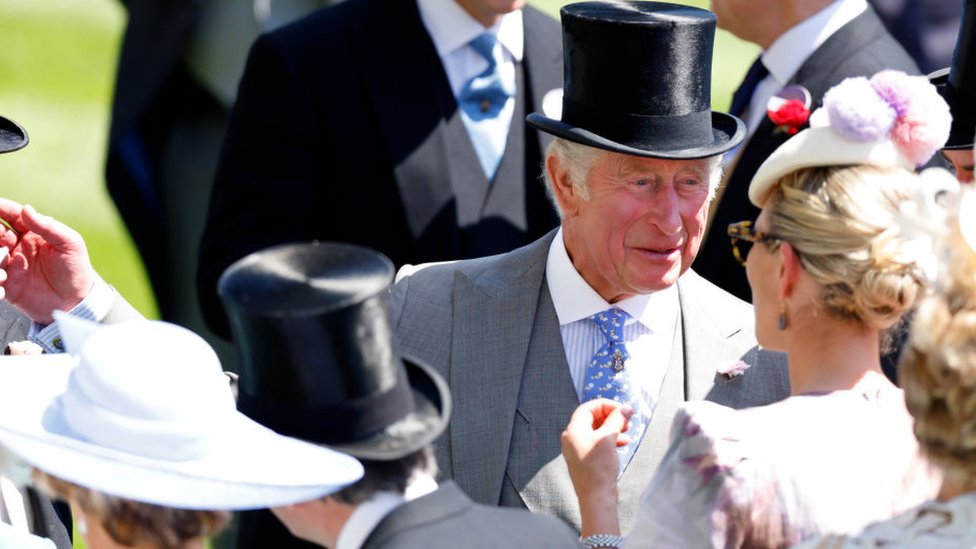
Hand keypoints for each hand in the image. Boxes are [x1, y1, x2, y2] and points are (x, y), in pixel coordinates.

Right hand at [0, 199, 94, 323]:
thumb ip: (48, 227)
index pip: (12, 215)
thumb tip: (26, 209)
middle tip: (1, 239)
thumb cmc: (75, 269)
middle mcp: (17, 247)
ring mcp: (10, 265)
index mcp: (32, 233)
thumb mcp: (69, 243)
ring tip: (3, 273)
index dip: (1, 208)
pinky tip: (2, 287)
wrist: (76, 302)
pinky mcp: (6, 285)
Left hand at [561, 398, 631, 536]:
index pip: (588, 408)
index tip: (622, 409)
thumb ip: (617, 420)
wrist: (596, 497)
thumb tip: (626, 408)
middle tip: (626, 420)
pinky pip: (598, 443)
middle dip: (611, 417)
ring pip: (597, 431)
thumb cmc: (599, 467)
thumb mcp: (608, 439)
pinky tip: (623, 443)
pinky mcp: (586, 459)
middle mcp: (573, 438)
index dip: (606, 405)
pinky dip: (610, 440)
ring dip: (613, 428)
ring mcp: (578, 449)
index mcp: (573, 430)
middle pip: (592, 418)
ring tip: (627, 431)